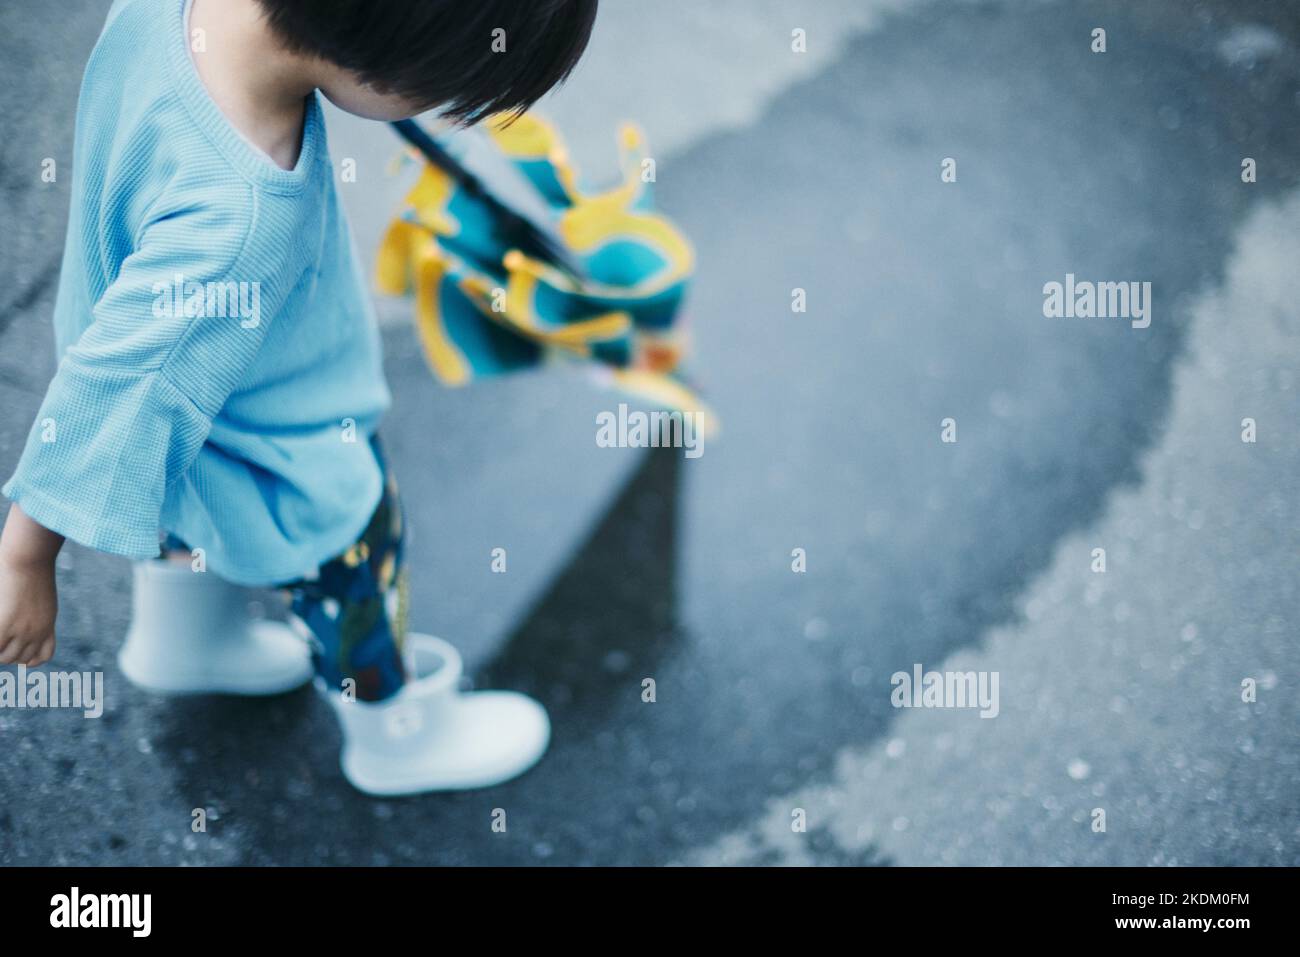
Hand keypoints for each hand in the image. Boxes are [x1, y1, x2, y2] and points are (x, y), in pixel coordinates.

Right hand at [0, 504, 63, 665]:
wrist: (30, 558)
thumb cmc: (32, 570)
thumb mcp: (40, 596)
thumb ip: (34, 612)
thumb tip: (20, 613)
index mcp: (47, 625)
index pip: (42, 657)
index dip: (27, 658)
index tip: (16, 648)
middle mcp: (37, 632)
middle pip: (19, 659)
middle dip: (5, 652)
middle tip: (2, 635)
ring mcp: (22, 630)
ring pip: (5, 657)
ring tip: (1, 628)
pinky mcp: (5, 625)